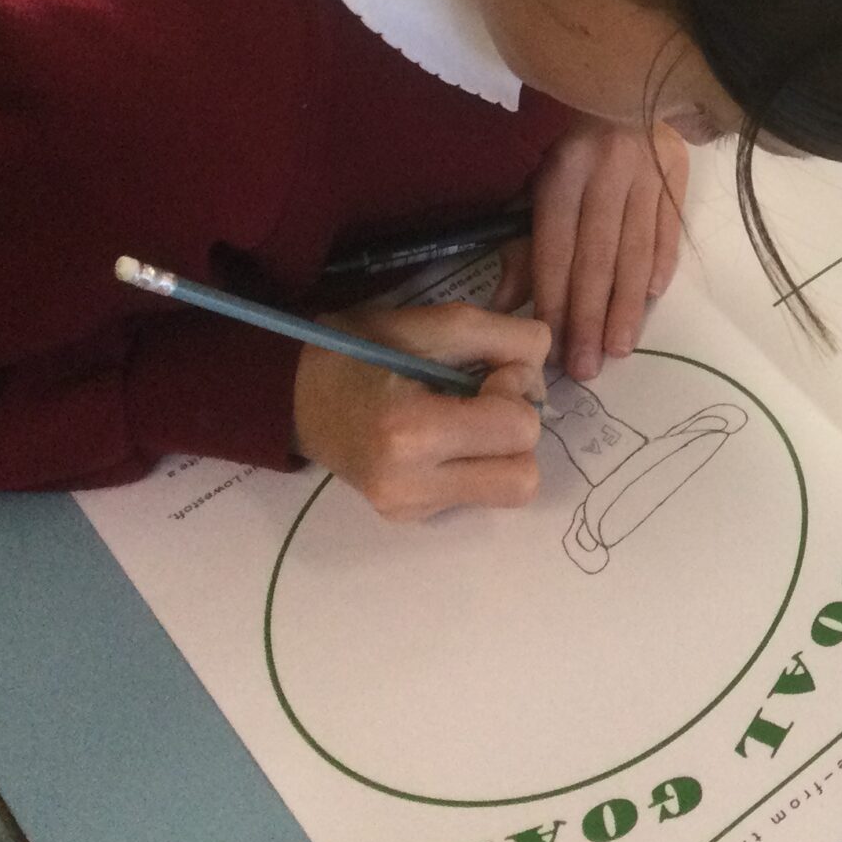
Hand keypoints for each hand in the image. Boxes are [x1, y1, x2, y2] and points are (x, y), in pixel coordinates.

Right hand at [291, 304, 551, 520]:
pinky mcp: (409, 519)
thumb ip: (508, 338)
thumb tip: (546, 370)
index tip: (484, 371)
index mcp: (411, 434)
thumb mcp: (438, 322)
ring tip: (465, 418)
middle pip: (523, 478)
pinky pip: (478, 495)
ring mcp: (408, 511)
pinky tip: (444, 438)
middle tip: (480, 397)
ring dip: (502, 451)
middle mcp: (410, 488)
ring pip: (509, 492)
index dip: (515, 390)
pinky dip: (477, 463)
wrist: (295, 392)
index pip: (519, 431)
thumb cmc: (364, 348)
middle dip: (515, 429)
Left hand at [494, 115, 687, 381]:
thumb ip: (524, 243)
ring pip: (637, 250)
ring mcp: (648, 170)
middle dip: (591, 316)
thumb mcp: (534, 183)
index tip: (552, 343)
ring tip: (620, 348)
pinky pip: (670, 227)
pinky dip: (662, 264)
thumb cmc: (566, 142)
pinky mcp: (677, 170)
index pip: (557, 245)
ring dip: (628, 305)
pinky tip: (653, 299)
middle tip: (588, 367)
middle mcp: (607, 169)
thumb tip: (507, 304)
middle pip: (599, 256)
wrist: (618, 83)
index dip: (554, 296)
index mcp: (563, 168)